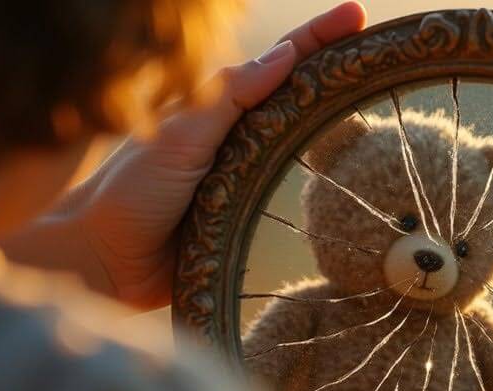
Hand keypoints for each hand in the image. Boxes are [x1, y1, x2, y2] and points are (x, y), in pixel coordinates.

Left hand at [72, 2, 366, 307]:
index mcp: (222, 111)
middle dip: (342, 73)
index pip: (280, 64)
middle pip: (302, 100)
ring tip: (387, 109)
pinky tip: (357, 184)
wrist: (104, 263)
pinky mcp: (252, 224)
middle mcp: (241, 141)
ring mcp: (250, 181)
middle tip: (385, 55)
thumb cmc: (130, 191)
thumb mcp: (180, 135)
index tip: (359, 15)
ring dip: (343, 131)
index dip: (319, 37)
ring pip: (306, 152)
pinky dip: (326, 192)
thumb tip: (286, 54)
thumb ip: (230, 97)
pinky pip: (298, 206)